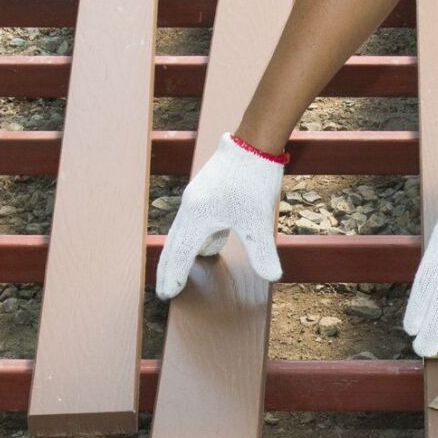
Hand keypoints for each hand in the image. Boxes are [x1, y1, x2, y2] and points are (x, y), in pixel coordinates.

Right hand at [155, 132, 286, 299]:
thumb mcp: (260, 220)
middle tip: (165, 290)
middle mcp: (191, 208)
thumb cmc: (254, 179)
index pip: (181, 254)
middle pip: (174, 245)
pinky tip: (207, 247)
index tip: (167, 294)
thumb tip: (272, 277)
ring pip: (183, 233)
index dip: (174, 276)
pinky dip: (194, 239)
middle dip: (169, 268)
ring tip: (179, 273)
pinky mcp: (205, 193)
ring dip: (180, 254)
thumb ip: (263, 251)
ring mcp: (196, 199)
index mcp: (199, 217)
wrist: (253, 143)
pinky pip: (194, 222)